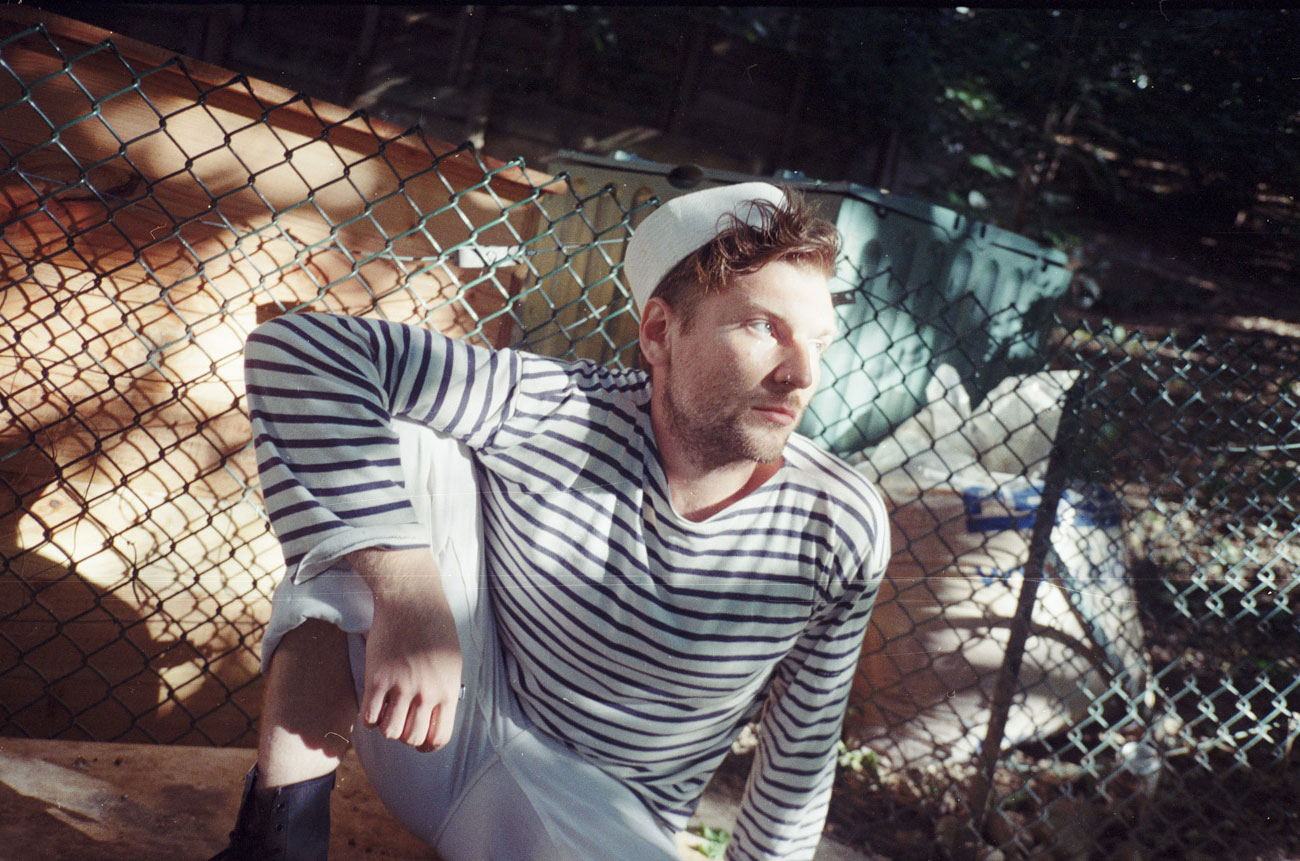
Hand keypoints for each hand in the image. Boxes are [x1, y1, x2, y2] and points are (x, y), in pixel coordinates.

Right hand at [349, 548, 462, 750]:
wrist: (411, 600)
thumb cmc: (434, 627)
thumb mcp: (452, 661)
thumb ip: (444, 690)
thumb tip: (435, 717)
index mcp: (448, 690)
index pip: (439, 737)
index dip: (427, 744)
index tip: (419, 739)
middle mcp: (426, 692)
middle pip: (411, 738)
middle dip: (405, 735)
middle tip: (400, 719)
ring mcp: (401, 686)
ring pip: (389, 732)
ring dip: (386, 726)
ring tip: (387, 710)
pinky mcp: (377, 678)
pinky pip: (368, 717)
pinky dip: (369, 718)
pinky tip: (373, 703)